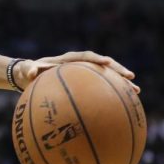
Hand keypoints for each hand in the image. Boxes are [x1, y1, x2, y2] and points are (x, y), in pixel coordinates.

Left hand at [16, 51, 138, 92]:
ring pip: (107, 77)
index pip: (85, 56)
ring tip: (136, 91)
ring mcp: (84, 75)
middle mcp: (79, 65)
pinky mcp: (85, 85)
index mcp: (68, 60)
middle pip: (103, 65)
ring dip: (121, 83)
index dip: (97, 59)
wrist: (30, 76)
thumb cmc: (29, 72)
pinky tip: (124, 107)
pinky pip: (102, 89)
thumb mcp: (27, 69)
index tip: (107, 63)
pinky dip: (113, 96)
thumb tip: (30, 72)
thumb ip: (29, 69)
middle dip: (118, 70)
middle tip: (131, 77)